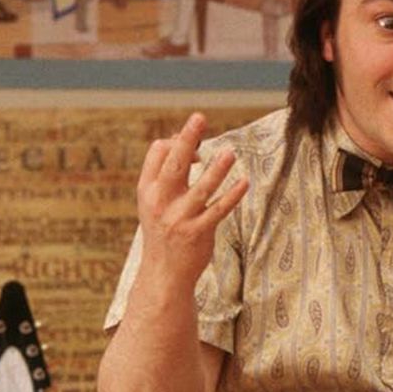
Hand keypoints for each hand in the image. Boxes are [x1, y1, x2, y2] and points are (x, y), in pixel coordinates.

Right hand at [135, 112, 248, 289]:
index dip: (177, 142)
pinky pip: (218, 211)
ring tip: (230, 152)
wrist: (163, 274)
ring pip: (201, 188)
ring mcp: (180, 218)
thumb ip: (166, 174)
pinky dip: (232, 196)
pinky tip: (244, 183)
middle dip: (187, 139)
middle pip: (174, 164)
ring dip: (216, 170)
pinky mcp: (198, 233)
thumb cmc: (162, 229)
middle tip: (200, 117)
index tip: (195, 149)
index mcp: (148, 189)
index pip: (158, 153)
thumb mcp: (154, 201)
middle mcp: (161, 201)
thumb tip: (185, 141)